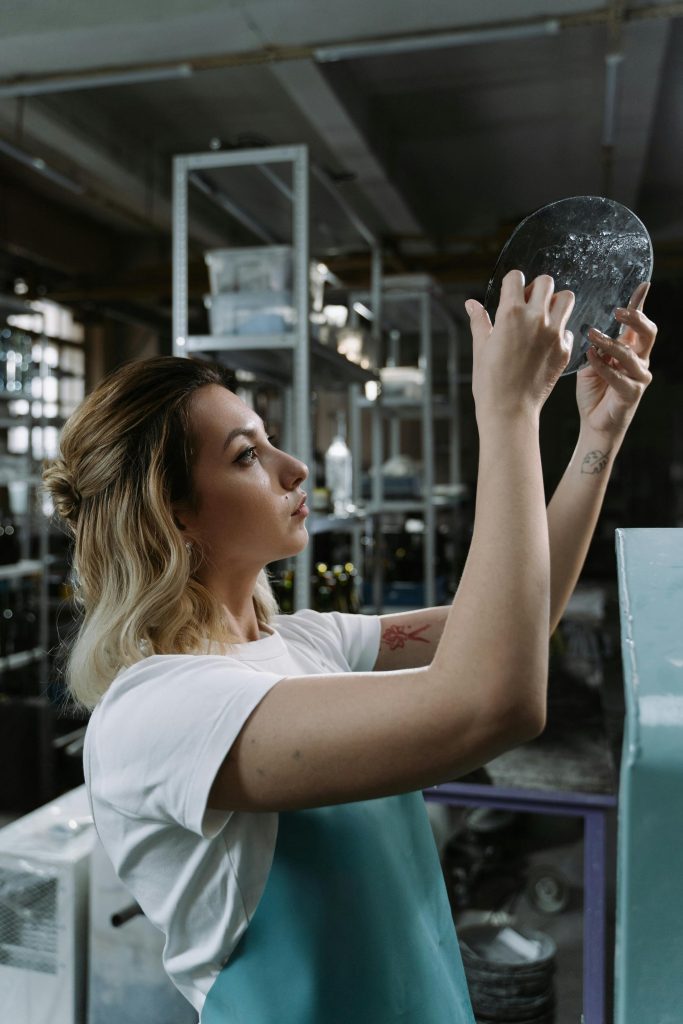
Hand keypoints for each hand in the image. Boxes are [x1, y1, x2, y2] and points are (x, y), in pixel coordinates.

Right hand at [466, 270, 573, 423]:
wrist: (509, 410)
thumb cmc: (490, 382)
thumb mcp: (481, 348)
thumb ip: (479, 321)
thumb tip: (472, 304)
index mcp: (510, 314)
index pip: (516, 278)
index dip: (512, 283)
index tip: (510, 293)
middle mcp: (536, 319)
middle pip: (547, 282)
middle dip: (536, 289)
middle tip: (528, 304)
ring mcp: (554, 333)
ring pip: (566, 298)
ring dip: (555, 302)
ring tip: (543, 317)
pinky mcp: (564, 349)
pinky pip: (568, 328)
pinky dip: (559, 331)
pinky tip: (546, 343)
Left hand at [577, 282, 656, 437]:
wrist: (595, 422)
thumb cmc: (594, 390)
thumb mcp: (592, 361)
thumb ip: (596, 346)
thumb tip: (592, 329)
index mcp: (631, 349)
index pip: (640, 323)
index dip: (642, 304)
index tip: (642, 286)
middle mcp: (640, 360)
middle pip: (648, 333)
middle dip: (635, 319)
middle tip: (617, 312)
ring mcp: (639, 376)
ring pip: (630, 354)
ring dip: (609, 343)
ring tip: (591, 335)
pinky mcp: (632, 392)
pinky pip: (618, 375)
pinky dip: (602, 365)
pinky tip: (590, 357)